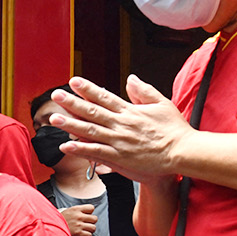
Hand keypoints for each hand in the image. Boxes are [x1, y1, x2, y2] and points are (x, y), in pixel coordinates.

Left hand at [50, 75, 199, 183]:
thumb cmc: (174, 129)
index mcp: (130, 111)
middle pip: (92, 111)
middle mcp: (121, 124)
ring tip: (54, 119)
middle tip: (56, 95)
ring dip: (71, 125)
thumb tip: (130, 78)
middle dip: (72, 103)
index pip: (104, 97)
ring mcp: (119, 141)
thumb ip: (144, 91)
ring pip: (90, 131)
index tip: (73, 81)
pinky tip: (66, 146)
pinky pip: (96, 152)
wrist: (182, 152)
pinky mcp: (120, 157)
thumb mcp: (162, 103)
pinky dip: (81, 149)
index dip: (87, 89)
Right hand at [59, 204, 97, 235]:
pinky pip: (89, 235)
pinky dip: (87, 235)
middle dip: (91, 222)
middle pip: (95, 218)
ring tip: (84, 229)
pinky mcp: (78, 233)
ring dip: (90, 229)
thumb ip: (78, 211)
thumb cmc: (60, 220)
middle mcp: (78, 216)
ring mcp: (79, 225)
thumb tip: (88, 213)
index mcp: (76, 209)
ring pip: (93, 227)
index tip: (86, 215)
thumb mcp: (68, 211)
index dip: (90, 212)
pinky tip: (82, 234)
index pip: (91, 208)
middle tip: (86, 224)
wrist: (51, 228)